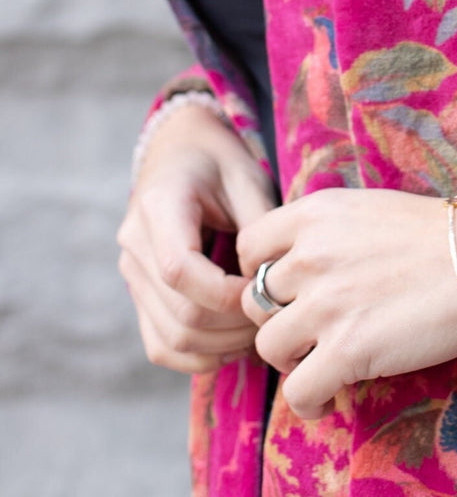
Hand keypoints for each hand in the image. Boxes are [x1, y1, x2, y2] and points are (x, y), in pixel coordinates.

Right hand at [117, 101, 277, 373]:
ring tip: (260, 330)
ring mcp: (132, 273)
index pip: (180, 270)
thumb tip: (275, 278)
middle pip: (179, 313)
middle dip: (233, 326)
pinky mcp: (139, 294)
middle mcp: (134, 244)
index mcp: (159, 206)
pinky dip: (198, 355)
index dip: (226, 294)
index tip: (267, 289)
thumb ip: (259, 224)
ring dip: (220, 346)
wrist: (180, 150)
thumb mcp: (246, 176)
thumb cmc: (220, 160)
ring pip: (170, 338)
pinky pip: (160, 343)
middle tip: (274, 315)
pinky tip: (234, 343)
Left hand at [237, 173, 456, 420]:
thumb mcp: (370, 209)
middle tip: (310, 331)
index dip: (263, 273)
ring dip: (292, 360)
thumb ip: (328, 233)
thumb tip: (301, 266)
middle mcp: (310, 254)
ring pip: (268, 347)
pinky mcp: (347, 350)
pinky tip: (331, 395)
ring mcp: (326, 304)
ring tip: (321, 362)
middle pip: (253, 301)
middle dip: (277, 318)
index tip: (289, 290)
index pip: (249, 248)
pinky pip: (297, 392)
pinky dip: (310, 400)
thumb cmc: (445, 232)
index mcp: (316, 213)